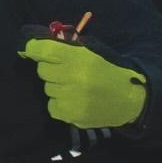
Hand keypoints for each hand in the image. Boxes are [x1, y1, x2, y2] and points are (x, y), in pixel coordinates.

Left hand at [23, 35, 151, 128]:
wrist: (130, 99)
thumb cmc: (109, 70)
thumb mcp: (92, 51)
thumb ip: (67, 46)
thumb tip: (34, 45)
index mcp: (79, 58)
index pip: (43, 51)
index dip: (33, 48)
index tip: (32, 49)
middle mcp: (73, 78)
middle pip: (42, 70)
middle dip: (50, 68)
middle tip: (64, 70)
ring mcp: (71, 100)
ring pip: (47, 89)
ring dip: (57, 86)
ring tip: (75, 87)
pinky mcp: (71, 116)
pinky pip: (52, 106)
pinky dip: (59, 103)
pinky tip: (75, 100)